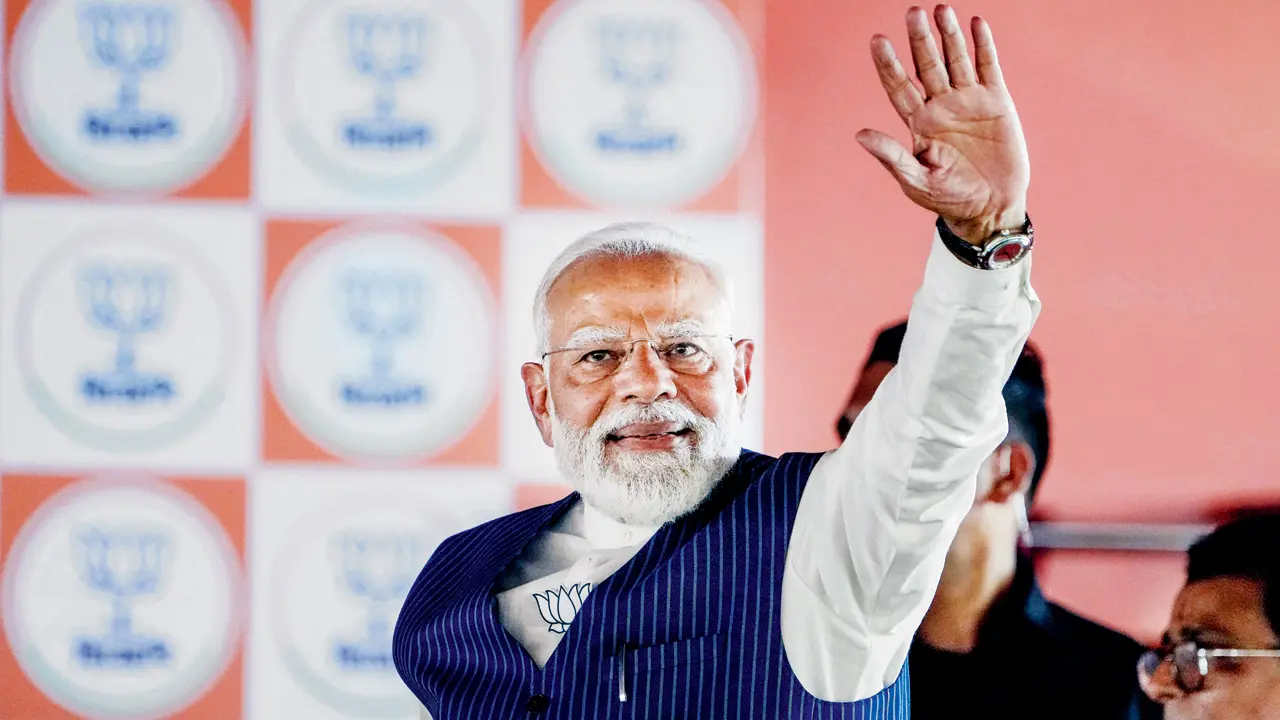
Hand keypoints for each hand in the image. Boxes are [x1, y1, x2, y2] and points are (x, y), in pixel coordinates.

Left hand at [858, 5, 1029, 244]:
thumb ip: (892, 156)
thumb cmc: (948, 199)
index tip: (877, 40)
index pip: (899, 86)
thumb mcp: (916, 181)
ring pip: (956, 60)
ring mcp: (968, 100)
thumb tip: (859, 134)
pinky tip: (975, 23)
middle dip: (920, 40)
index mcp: (918, 123)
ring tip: (941, 10)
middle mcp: (941, 106)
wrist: (990, 207)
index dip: (889, 64)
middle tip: (913, 13)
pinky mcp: (996, 101)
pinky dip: (983, 46)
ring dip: (949, 35)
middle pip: (927, 66)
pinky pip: (989, 67)